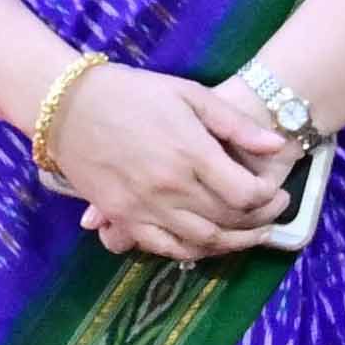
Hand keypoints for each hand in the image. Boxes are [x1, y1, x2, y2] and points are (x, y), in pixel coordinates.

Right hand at [50, 63, 292, 260]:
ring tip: (249, 234)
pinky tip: (207, 244)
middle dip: (258, 222)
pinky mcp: (123, 218)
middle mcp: (171, 187)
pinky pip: (165, 248)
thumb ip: (234, 124)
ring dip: (232, 243)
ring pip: (201, 242)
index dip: (268, 199)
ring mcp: (145, 207)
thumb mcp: (189, 94)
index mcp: (190, 153)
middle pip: (228, 221)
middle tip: (272, 214)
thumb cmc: (132, 92)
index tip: (275, 192)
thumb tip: (276, 147)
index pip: (245, 194)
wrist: (68, 107)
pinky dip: (192, 251)